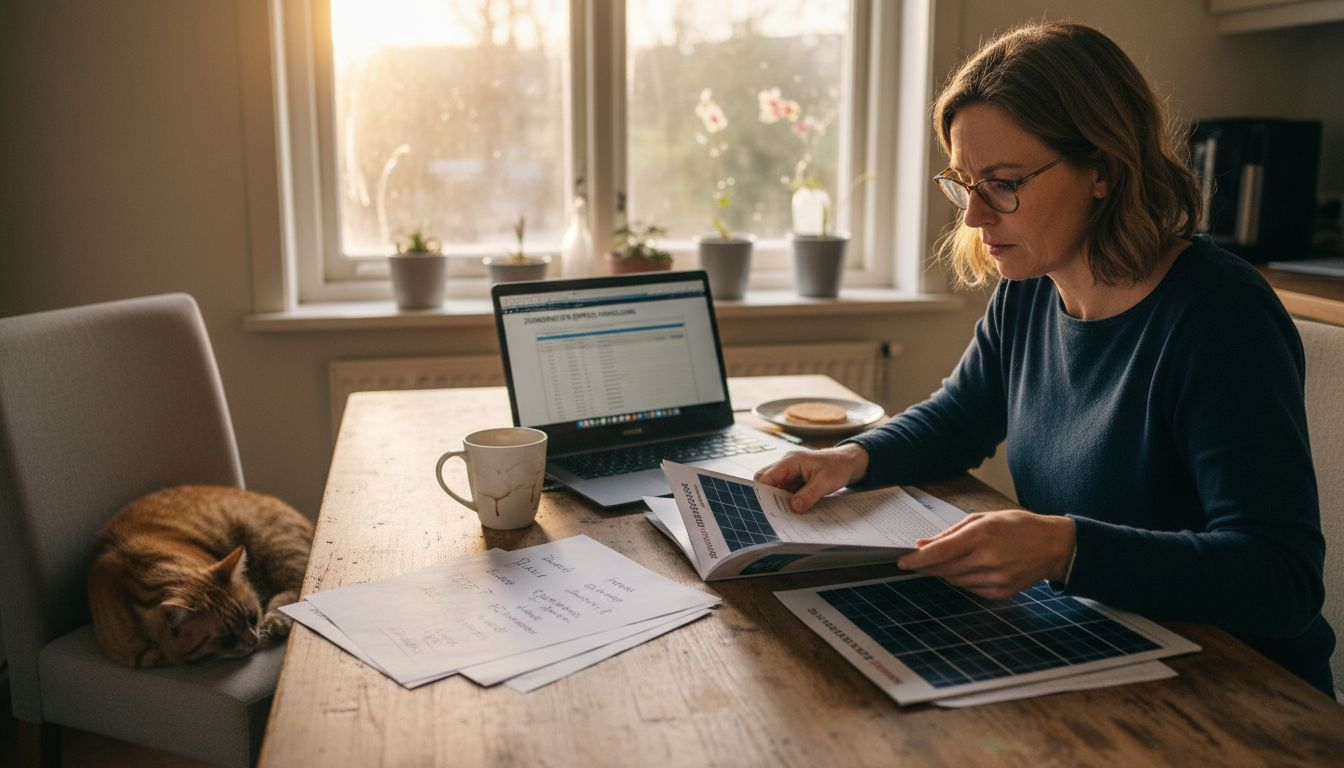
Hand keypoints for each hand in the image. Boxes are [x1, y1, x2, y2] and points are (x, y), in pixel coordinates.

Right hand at [753, 443, 869, 513]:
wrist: (848, 462)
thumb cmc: (838, 466)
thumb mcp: (825, 482)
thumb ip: (809, 495)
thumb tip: (794, 507)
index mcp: (791, 461)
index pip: (766, 476)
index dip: (762, 491)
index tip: (764, 507)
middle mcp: (787, 465)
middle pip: (766, 481)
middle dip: (768, 497)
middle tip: (775, 513)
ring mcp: (790, 473)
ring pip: (775, 488)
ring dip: (779, 500)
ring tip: (785, 514)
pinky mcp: (795, 481)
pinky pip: (785, 491)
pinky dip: (787, 501)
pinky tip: (794, 510)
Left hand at [895, 510, 1075, 599]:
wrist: (1053, 546)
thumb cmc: (1017, 526)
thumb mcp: (983, 518)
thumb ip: (951, 532)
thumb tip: (923, 544)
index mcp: (982, 535)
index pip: (940, 552)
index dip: (917, 559)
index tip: (901, 561)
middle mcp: (988, 558)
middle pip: (943, 569)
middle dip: (927, 566)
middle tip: (917, 561)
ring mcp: (996, 579)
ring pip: (954, 580)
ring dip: (947, 571)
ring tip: (958, 558)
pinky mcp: (1001, 593)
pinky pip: (970, 588)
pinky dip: (964, 579)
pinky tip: (975, 567)